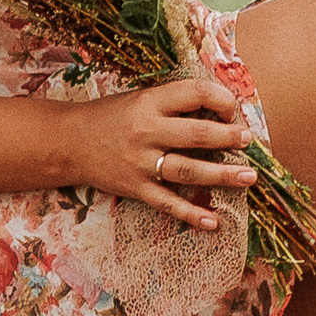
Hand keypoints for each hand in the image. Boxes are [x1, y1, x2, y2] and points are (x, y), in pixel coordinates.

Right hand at [69, 74, 254, 229]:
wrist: (67, 142)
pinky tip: (213, 221)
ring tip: (248, 177)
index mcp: (150, 102)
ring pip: (188, 169)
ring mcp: (141, 162)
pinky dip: (191, 214)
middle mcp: (147, 131)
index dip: (221, 100)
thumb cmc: (111, 117)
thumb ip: (175, 103)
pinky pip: (167, 203)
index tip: (232, 111)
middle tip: (249, 141)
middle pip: (198, 134)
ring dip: (222, 175)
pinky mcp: (135, 188)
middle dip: (229, 138)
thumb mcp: (141, 98)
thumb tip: (221, 110)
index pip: (195, 93)